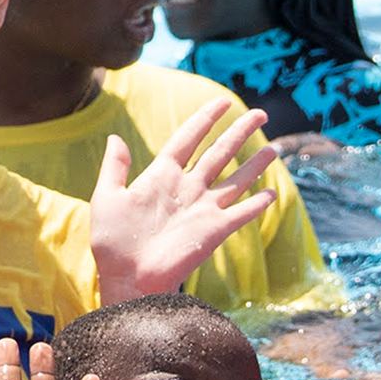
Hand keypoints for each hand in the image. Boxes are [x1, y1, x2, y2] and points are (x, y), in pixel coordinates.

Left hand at [90, 100, 280, 302]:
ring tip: (274, 147)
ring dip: (255, 164)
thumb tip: (115, 137)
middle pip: (219, 153)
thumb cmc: (112, 242)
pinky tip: (271, 193)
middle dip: (239, 132)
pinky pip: (241, 213)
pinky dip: (257, 204)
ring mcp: (203, 209)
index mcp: (161, 176)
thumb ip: (114, 168)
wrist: (127, 277)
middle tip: (258, 112)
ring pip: (236, 180)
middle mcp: (187, 189)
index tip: (222, 102)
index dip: (204, 119)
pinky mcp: (214, 230)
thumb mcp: (106, 199)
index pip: (188, 139)